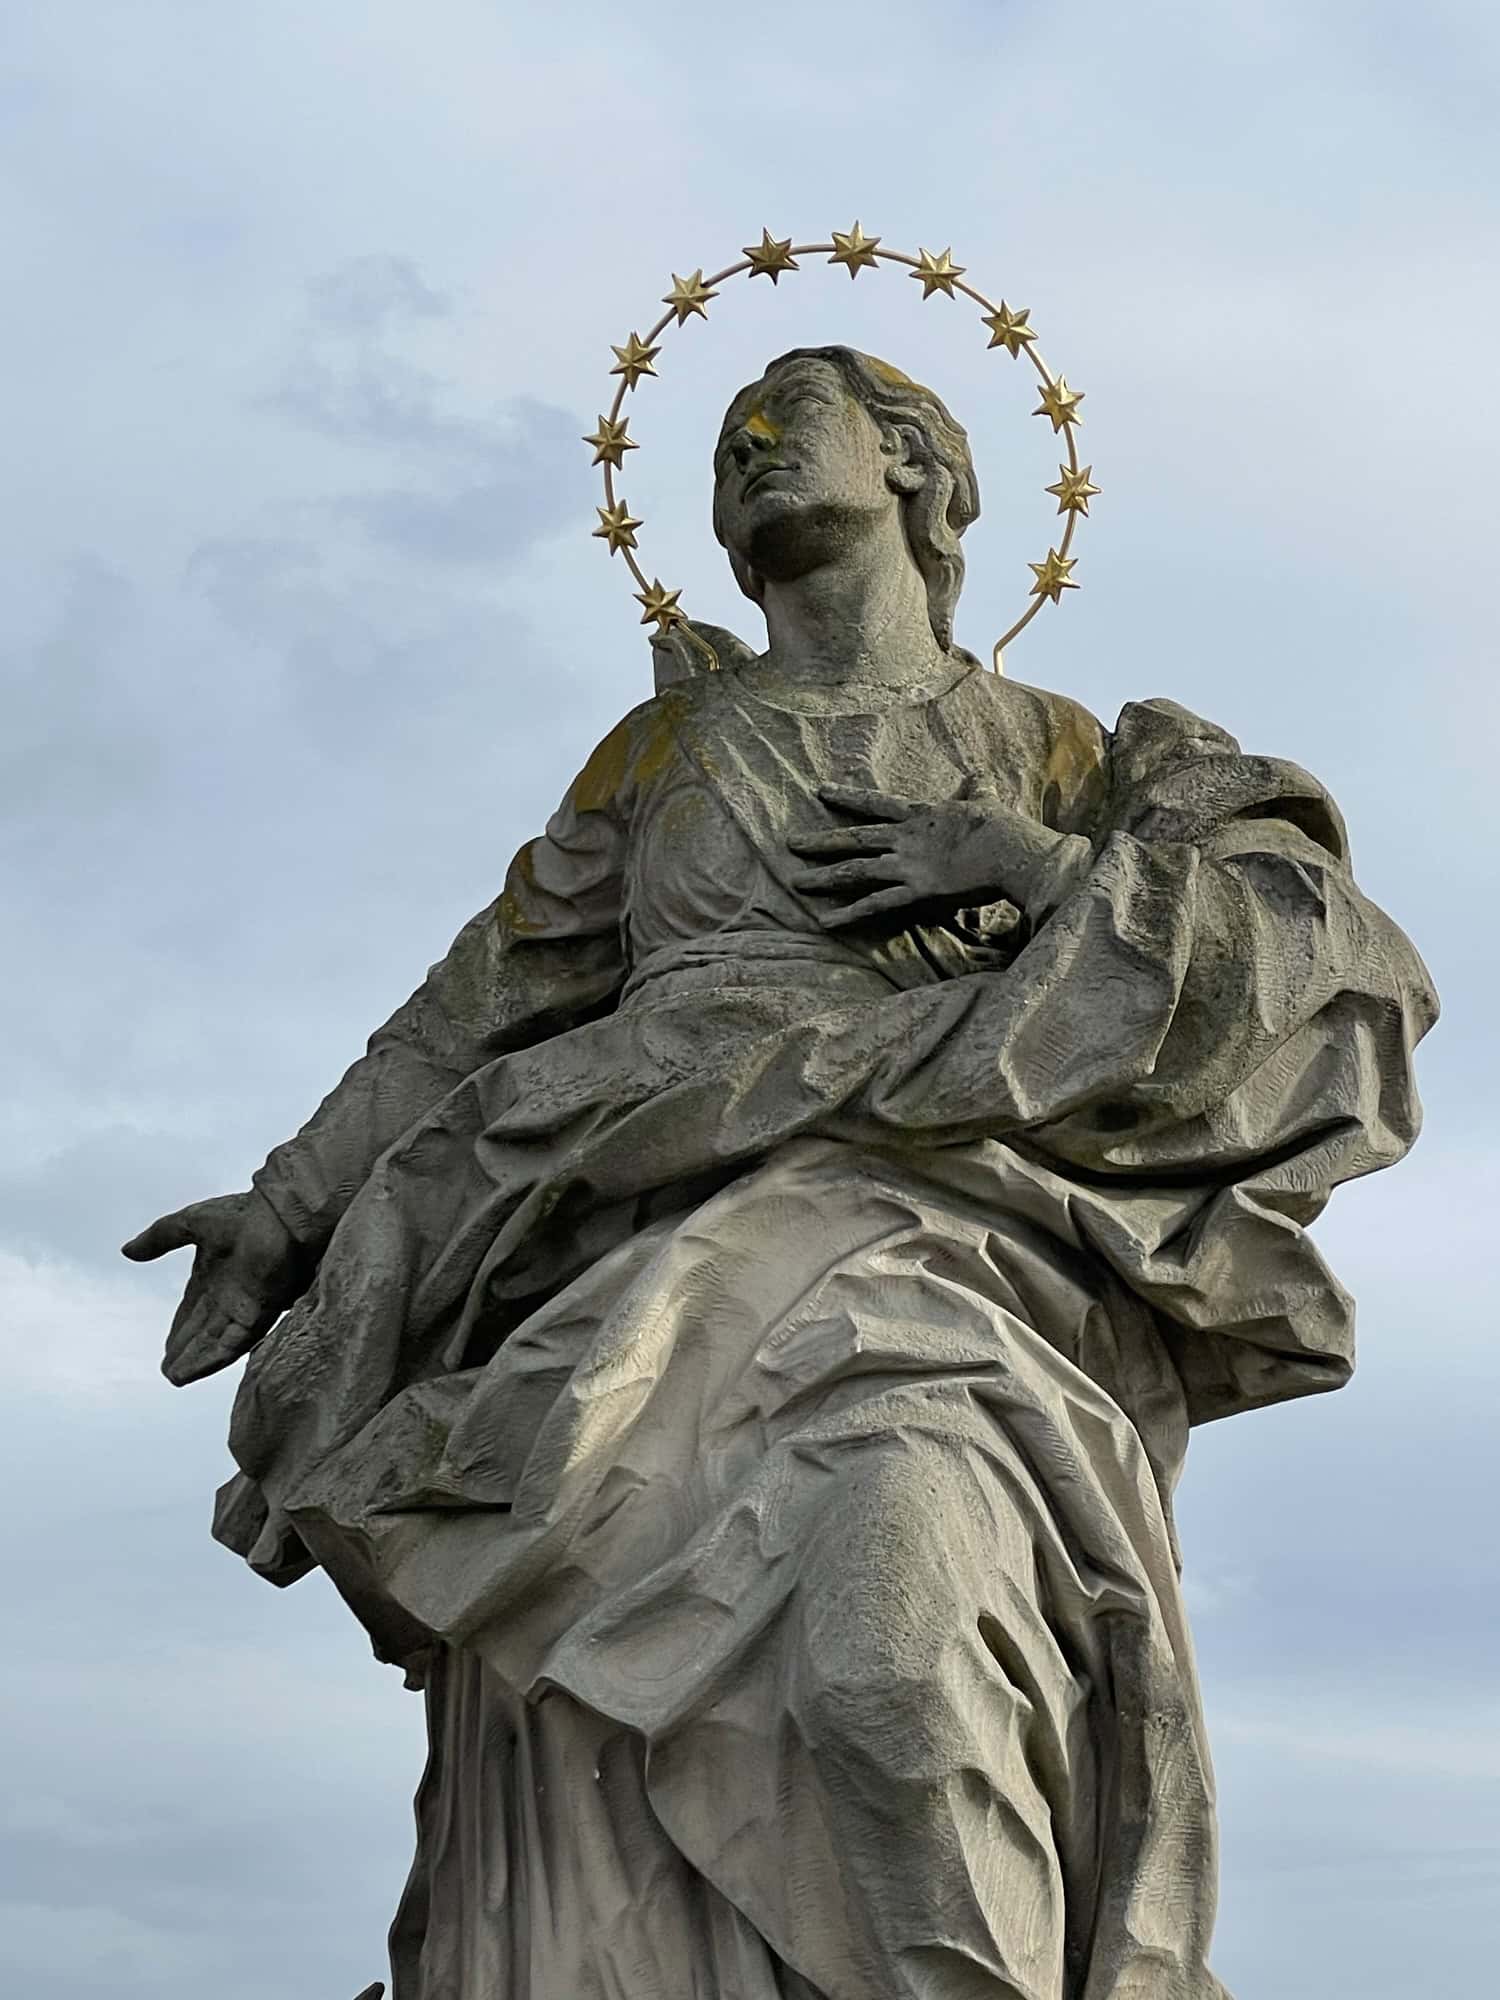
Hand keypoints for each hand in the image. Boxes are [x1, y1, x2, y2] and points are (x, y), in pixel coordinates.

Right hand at [122, 1189, 308, 1385]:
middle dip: (186, 1349)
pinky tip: (192, 1372)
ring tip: (174, 1378)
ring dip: (194, 1360)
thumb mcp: (191, 1223)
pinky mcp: (259, 1314)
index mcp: (215, 1271)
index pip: (193, 1307)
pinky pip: (232, 1343)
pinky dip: (211, 1358)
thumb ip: (160, 1238)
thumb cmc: (245, 1213)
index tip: (168, 1348)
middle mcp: (229, 1293)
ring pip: (214, 1340)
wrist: (281, 1215)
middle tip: (167, 1371)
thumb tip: (127, 1251)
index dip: (180, 1328)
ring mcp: (245, 1305)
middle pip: (203, 1328)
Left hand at [789, 786, 1087, 930]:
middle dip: (820, 840)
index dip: (847, 796)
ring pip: (855, 870)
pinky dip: (850, 914)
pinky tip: (826, 922)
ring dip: (824, 877)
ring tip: (794, 882)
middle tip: (790, 843)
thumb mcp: (984, 801)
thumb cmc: (1002, 826)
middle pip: (854, 838)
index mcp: (919, 815)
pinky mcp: (916, 889)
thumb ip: (974, 791)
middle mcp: (905, 838)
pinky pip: (876, 904)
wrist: (1011, 848)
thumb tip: (977, 776)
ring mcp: (907, 864)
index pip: (875, 803)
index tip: (820, 790)